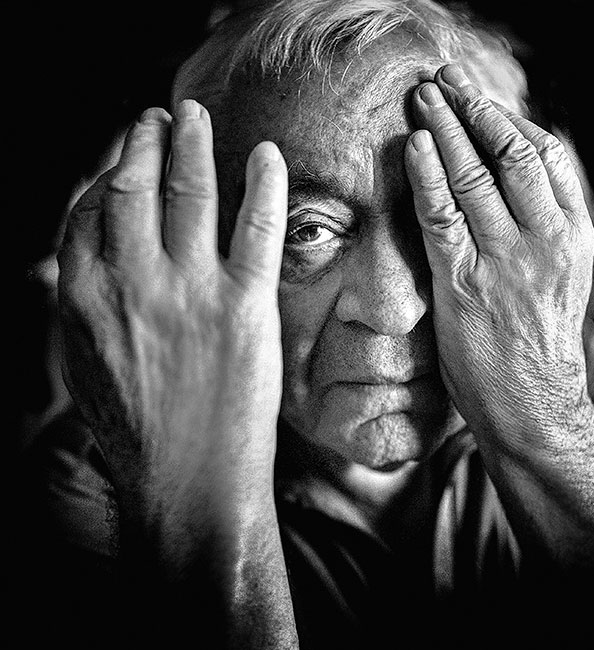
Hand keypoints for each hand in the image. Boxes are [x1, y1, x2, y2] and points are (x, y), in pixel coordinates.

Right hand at [57, 100, 287, 543]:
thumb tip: (82, 261)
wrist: (187, 486)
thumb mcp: (84, 364)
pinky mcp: (243, 307)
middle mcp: (130, 281)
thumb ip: (81, 305)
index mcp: (82, 295)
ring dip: (193, 142)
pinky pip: (256, 227)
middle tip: (162, 115)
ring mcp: (188, 291)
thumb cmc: (136, 432)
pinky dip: (264, 183)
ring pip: (190, 191)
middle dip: (146, 138)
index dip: (109, 166)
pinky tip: (266, 154)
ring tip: (197, 116)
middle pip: (134, 185)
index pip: (89, 207)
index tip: (127, 147)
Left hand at [404, 64, 593, 459]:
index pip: (545, 154)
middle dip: (473, 107)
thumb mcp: (558, 277)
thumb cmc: (538, 342)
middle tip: (443, 79)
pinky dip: (428, 177)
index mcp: (571, 232)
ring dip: (446, 128)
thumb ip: (540, 230)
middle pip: (510, 151)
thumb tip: (511, 189)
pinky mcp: (465, 284)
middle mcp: (544, 237)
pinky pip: (443, 217)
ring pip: (476, 174)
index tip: (477, 96)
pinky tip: (415, 147)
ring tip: (422, 98)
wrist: (533, 404)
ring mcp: (505, 260)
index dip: (507, 117)